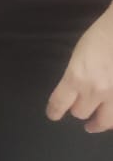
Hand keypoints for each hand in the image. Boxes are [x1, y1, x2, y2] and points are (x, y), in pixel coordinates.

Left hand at [47, 12, 112, 132]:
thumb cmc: (101, 36)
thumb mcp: (79, 56)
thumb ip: (75, 76)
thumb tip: (73, 92)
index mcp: (77, 77)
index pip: (59, 103)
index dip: (54, 111)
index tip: (53, 115)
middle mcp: (95, 90)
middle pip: (80, 113)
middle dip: (79, 110)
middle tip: (80, 109)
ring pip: (104, 122)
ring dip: (98, 122)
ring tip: (96, 124)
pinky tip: (111, 117)